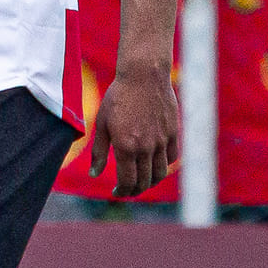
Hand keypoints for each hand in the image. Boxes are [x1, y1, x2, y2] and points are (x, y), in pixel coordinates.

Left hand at [90, 60, 179, 197]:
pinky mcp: (173, 132)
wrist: (143, 75)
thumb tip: (94, 174)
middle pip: (144, 182)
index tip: (116, 192)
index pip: (127, 182)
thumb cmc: (118, 97)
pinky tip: (154, 163)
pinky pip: (171, 157)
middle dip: (134, 190)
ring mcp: (161, 141)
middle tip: (127, 189)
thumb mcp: (102, 123)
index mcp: (126, 147)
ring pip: (160, 173)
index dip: (122, 191)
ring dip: (150, 182)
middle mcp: (146, 147)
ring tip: (142, 180)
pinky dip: (163, 165)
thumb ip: (99, 151)